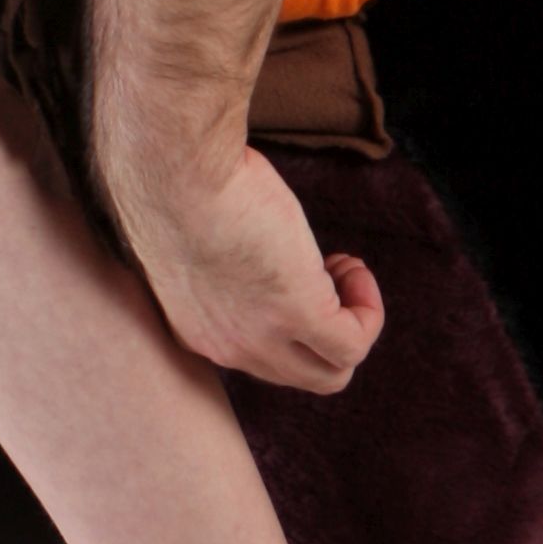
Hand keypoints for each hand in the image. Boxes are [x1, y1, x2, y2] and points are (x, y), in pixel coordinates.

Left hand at [110, 136, 386, 397]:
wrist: (176, 168)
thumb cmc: (179, 179)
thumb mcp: (196, 241)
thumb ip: (223, 264)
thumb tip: (259, 249)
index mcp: (197, 330)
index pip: (255, 355)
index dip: (286, 316)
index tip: (290, 268)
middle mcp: (227, 347)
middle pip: (297, 374)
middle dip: (324, 326)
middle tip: (326, 271)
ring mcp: (261, 336)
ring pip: (329, 373)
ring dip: (351, 320)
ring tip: (344, 268)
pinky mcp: (298, 313)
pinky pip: (352, 344)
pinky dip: (366, 310)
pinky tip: (352, 266)